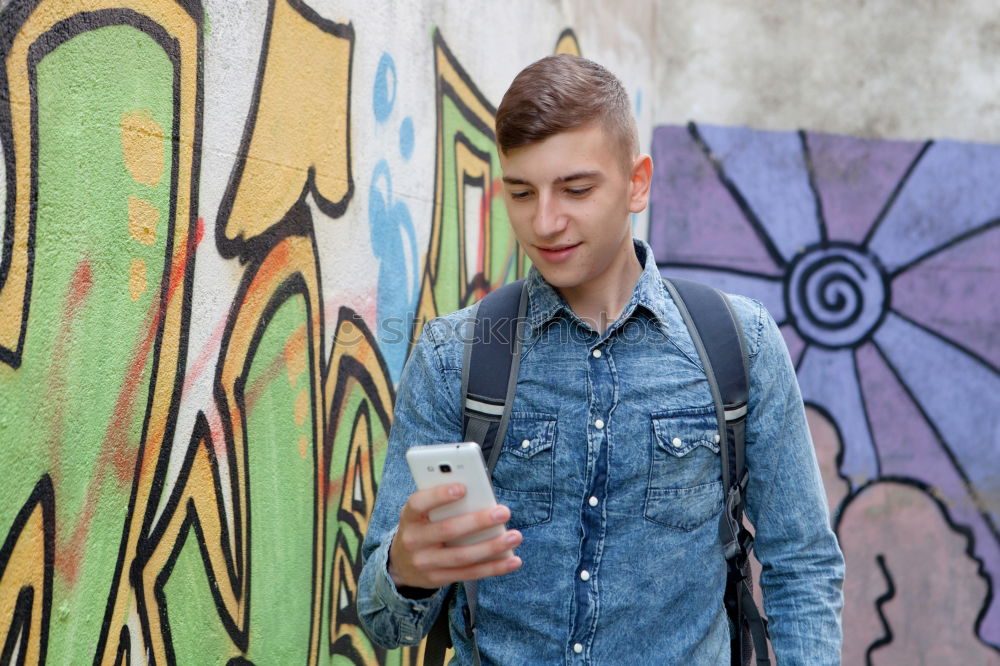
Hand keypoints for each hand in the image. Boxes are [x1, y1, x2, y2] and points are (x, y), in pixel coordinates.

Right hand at [388, 483, 522, 589]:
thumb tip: (479, 496)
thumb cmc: (422, 527)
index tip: (463, 487)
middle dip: (478, 521)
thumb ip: (442, 503)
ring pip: (462, 556)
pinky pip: (470, 573)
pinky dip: (494, 567)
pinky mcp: (438, 579)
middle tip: (503, 512)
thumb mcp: (422, 513)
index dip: (439, 495)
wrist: (401, 564)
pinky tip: (513, 560)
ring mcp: (425, 563)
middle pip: (448, 530)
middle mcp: (414, 540)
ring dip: (492, 547)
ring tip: (515, 536)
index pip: (419, 503)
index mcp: (409, 516)